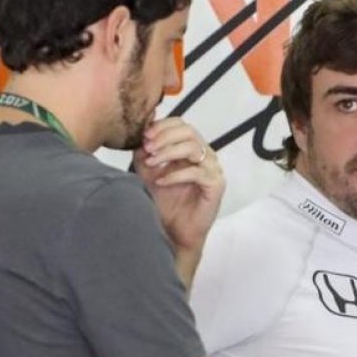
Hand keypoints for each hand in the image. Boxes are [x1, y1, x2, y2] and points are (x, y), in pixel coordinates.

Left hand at [133, 118, 224, 253]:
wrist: (174, 232)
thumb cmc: (165, 203)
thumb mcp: (148, 173)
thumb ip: (146, 153)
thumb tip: (140, 135)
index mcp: (192, 149)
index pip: (182, 124)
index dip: (163, 126)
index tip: (144, 136)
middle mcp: (206, 156)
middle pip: (189, 132)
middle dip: (164, 138)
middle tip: (147, 148)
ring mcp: (213, 170)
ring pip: (193, 148)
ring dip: (168, 153)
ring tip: (151, 163)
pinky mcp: (216, 185)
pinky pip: (197, 172)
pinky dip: (175, 175)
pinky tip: (161, 181)